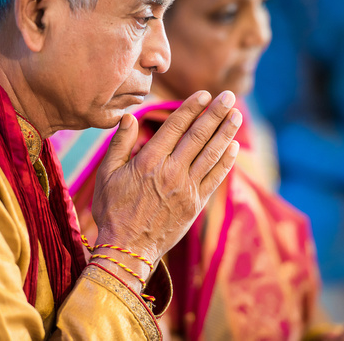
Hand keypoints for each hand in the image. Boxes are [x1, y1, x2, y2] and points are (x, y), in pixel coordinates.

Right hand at [90, 90, 240, 284]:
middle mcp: (171, 172)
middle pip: (199, 136)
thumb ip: (119, 143)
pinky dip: (226, 161)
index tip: (204, 94)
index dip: (192, 108)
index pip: (176, 127)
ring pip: (211, 154)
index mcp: (148, 161)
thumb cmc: (113, 210)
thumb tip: (128, 116)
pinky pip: (216, 177)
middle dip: (216, 113)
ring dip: (226, 132)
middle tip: (228, 96)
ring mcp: (187, 188)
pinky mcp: (196, 203)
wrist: (128, 249)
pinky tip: (234, 146)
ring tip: (236, 115)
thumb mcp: (107, 175)